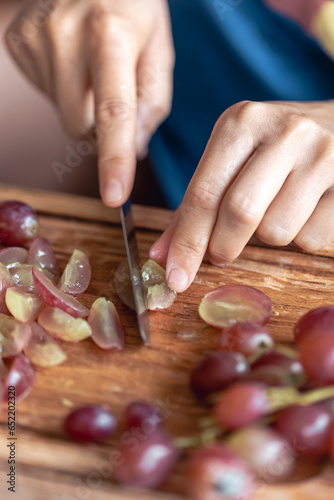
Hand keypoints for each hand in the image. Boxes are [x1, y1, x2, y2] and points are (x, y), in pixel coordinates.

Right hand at [5, 0, 173, 204]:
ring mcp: (36, 39)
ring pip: (63, 114)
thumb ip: (152, 103)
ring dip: (82, 105)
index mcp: (111, 34)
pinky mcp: (19, 44)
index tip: (115, 197)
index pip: (114, 111)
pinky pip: (47, 95)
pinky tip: (73, 61)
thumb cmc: (132, 8)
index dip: (114, 159)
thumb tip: (133, 150)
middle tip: (112, 87)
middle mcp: (67, 35)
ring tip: (91, 67)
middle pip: (81, 125)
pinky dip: (64, 89)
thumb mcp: (158, 48)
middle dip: (100, 123)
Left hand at [150, 100, 333, 291]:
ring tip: (277, 211)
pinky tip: (307, 209)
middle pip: (240, 213)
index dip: (187, 243)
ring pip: (278, 231)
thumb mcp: (232, 161)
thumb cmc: (275, 150)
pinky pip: (313, 238)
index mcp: (241, 122)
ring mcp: (321, 154)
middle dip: (223, 247)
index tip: (175, 278)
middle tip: (221, 254)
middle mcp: (282, 132)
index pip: (203, 194)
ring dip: (269, 237)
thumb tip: (162, 257)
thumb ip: (195, 207)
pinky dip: (302, 236)